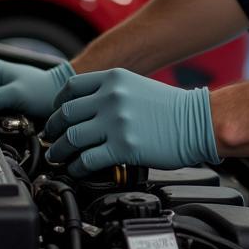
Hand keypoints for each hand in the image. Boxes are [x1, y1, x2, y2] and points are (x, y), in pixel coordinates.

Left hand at [43, 69, 219, 176]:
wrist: (196, 121)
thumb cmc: (170, 107)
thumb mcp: (136, 86)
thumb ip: (110, 92)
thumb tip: (84, 107)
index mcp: (114, 79)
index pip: (70, 87)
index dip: (56, 104)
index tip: (55, 115)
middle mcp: (112, 97)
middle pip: (66, 114)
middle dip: (52, 130)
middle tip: (52, 139)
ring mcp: (117, 122)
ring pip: (71, 138)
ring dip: (60, 151)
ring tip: (59, 157)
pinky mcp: (124, 147)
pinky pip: (87, 160)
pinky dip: (76, 167)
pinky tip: (78, 169)